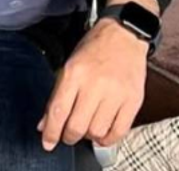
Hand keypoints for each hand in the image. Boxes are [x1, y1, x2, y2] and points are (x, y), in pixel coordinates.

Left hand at [38, 18, 147, 150]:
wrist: (124, 35)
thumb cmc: (94, 49)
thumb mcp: (68, 66)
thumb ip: (56, 97)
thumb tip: (45, 125)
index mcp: (74, 73)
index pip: (58, 111)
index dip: (51, 132)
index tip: (48, 143)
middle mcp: (95, 84)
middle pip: (77, 126)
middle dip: (69, 137)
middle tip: (69, 135)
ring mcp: (116, 93)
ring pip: (97, 131)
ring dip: (89, 137)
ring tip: (88, 129)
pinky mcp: (133, 99)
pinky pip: (119, 131)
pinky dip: (108, 139)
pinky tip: (103, 133)